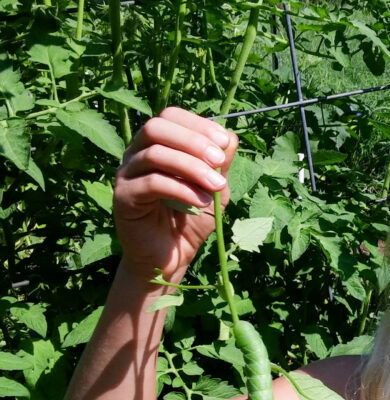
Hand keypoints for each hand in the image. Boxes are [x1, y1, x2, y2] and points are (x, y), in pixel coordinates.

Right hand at [113, 108, 237, 282]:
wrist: (171, 257)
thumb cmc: (192, 220)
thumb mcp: (214, 189)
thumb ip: (220, 165)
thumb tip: (229, 137)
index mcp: (157, 145)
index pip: (170, 116)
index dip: (198, 124)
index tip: (224, 143)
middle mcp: (137, 154)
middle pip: (157, 127)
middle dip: (193, 140)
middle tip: (219, 161)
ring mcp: (127, 174)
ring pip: (155, 153)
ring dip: (192, 167)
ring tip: (216, 187)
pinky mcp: (124, 197)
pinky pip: (152, 183)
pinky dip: (182, 189)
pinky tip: (201, 202)